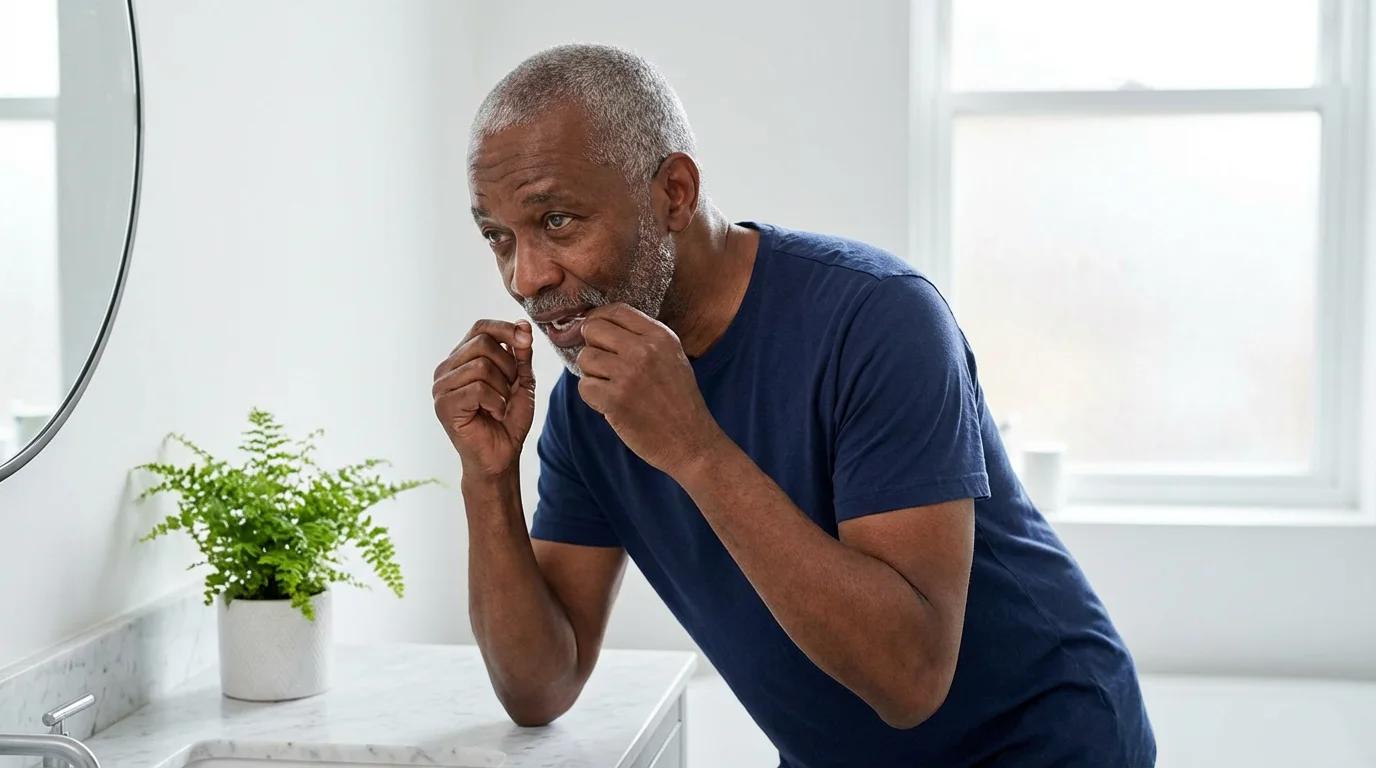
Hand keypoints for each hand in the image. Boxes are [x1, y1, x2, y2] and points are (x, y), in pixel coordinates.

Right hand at [433, 319, 536, 478]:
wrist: (500, 457)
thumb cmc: (508, 420)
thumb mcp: (521, 381)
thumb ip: (520, 354)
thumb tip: (523, 325)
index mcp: (461, 359)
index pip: (480, 328)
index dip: (505, 329)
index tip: (526, 339)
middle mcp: (446, 369)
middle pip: (482, 343)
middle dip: (508, 366)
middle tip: (509, 390)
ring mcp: (441, 387)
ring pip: (481, 366)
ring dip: (502, 388)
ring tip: (500, 405)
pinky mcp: (444, 405)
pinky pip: (477, 389)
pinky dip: (495, 403)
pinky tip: (494, 414)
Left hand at [576, 304, 723, 475]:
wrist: (691, 442)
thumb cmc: (678, 401)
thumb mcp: (673, 358)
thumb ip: (643, 339)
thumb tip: (600, 324)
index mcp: (660, 336)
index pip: (615, 310)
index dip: (598, 318)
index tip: (596, 333)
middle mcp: (644, 350)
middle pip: (593, 329)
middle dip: (592, 346)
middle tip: (605, 366)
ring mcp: (629, 375)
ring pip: (585, 358)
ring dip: (593, 374)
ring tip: (613, 388)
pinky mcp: (615, 400)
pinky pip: (585, 386)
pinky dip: (593, 398)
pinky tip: (612, 405)